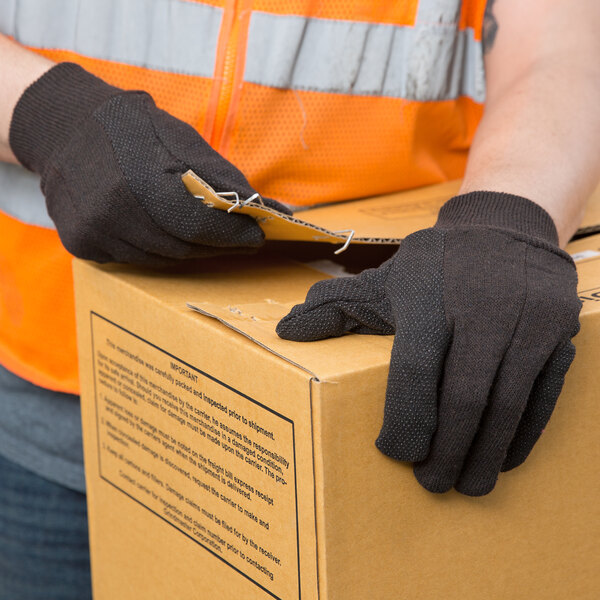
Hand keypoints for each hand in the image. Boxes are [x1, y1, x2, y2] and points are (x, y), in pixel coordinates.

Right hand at [9, 62, 287, 264]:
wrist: (62, 127)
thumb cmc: (130, 128)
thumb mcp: (180, 137)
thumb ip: (222, 176)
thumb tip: (269, 209)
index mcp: (139, 175)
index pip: (198, 224)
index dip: (232, 235)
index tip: (256, 236)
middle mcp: (112, 208)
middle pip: (182, 247)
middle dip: (218, 246)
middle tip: (239, 239)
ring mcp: (93, 230)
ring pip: (160, 259)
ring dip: (190, 251)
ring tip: (207, 237)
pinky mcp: (81, 243)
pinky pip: (134, 260)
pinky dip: (158, 251)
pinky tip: (167, 234)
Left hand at [277, 192, 580, 495]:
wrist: (506, 228)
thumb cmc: (436, 263)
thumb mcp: (385, 278)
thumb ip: (335, 305)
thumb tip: (285, 330)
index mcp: (429, 298)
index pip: (415, 370)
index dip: (404, 419)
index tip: (394, 452)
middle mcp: (482, 310)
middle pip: (463, 398)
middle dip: (446, 451)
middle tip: (431, 482)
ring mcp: (526, 322)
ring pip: (506, 405)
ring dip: (484, 453)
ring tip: (466, 484)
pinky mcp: (557, 334)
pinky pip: (542, 395)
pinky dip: (522, 433)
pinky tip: (503, 457)